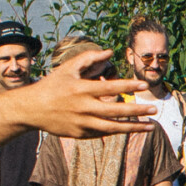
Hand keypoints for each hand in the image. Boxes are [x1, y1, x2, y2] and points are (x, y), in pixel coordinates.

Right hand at [18, 49, 158, 139]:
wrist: (31, 109)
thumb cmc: (52, 85)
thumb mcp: (68, 68)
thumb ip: (89, 58)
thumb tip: (109, 51)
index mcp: (82, 89)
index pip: (110, 88)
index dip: (128, 86)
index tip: (144, 85)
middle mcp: (83, 107)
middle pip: (116, 110)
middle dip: (137, 110)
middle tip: (154, 108)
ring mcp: (82, 123)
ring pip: (113, 127)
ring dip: (133, 127)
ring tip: (150, 126)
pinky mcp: (80, 134)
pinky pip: (103, 133)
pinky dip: (117, 131)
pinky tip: (131, 128)